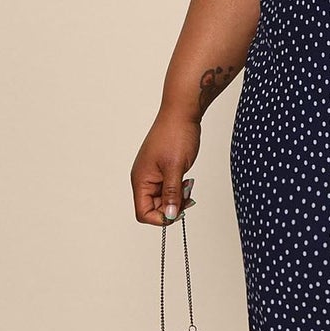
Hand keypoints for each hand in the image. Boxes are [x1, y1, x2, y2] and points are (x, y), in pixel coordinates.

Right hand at [131, 109, 201, 225]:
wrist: (181, 113)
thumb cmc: (175, 134)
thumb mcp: (175, 168)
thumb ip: (171, 194)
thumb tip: (169, 216)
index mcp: (141, 179)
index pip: (143, 212)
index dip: (160, 217)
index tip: (178, 211)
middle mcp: (143, 178)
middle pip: (154, 207)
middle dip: (172, 206)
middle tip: (188, 196)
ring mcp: (153, 173)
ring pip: (163, 198)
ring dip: (177, 197)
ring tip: (188, 185)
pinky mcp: (162, 169)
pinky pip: (168, 187)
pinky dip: (179, 188)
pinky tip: (187, 180)